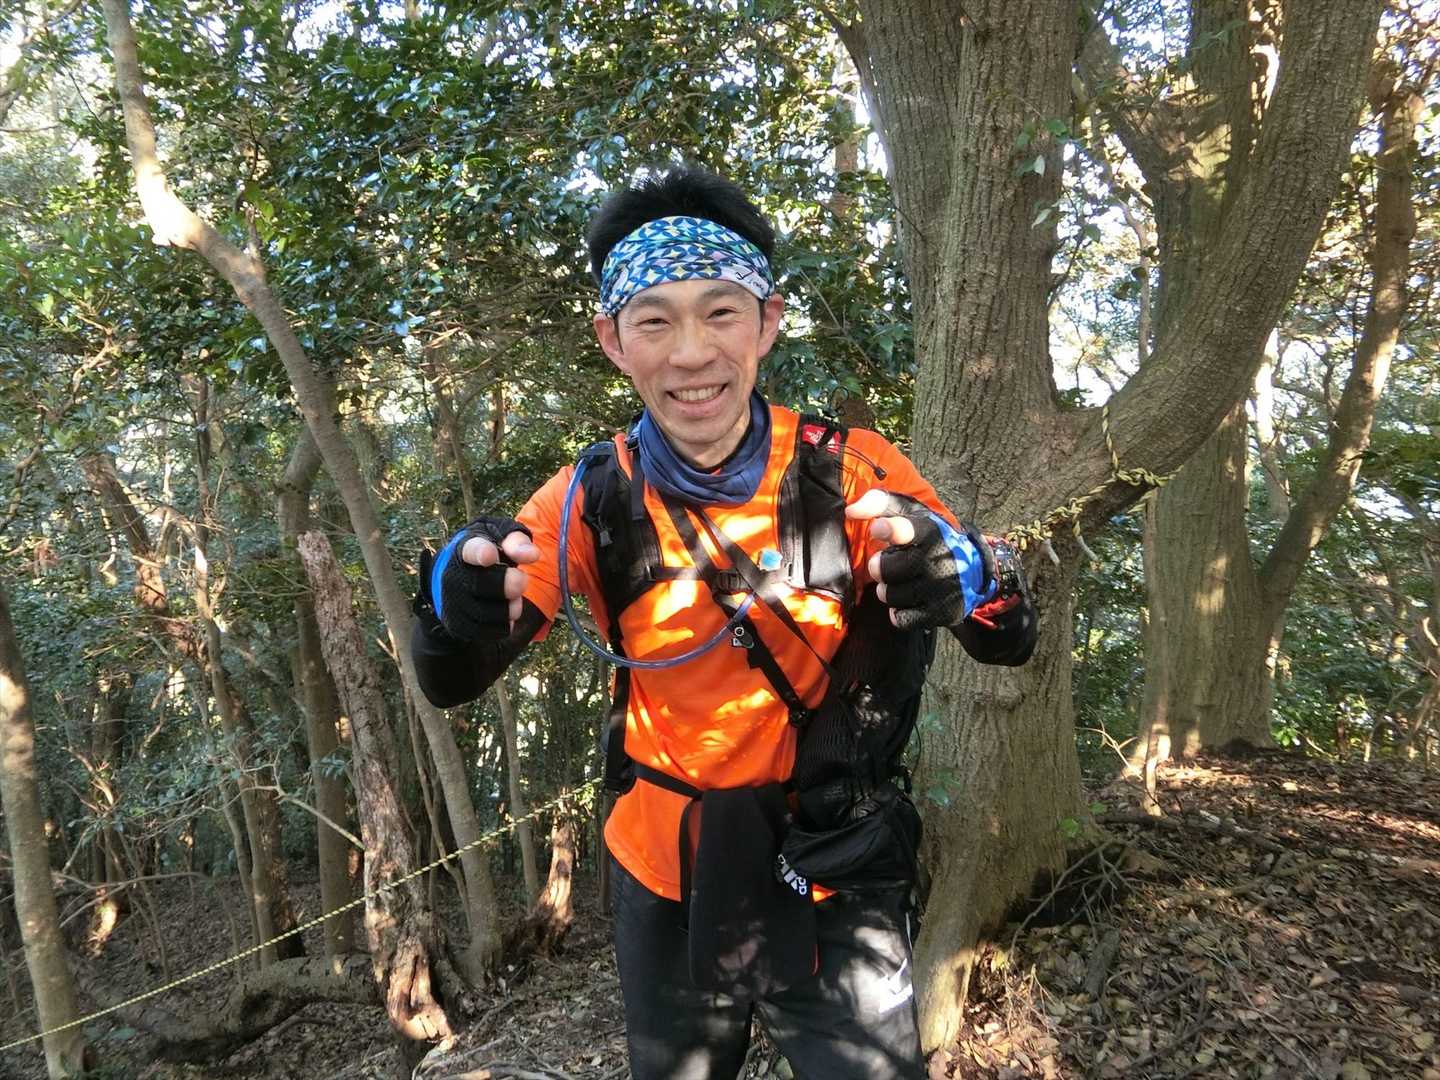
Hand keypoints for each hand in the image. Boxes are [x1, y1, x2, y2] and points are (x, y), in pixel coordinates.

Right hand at [424, 516, 540, 641]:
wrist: (456, 578)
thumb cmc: (485, 551)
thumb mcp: (498, 537)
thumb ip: (516, 540)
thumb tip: (532, 555)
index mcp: (464, 549)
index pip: (470, 550)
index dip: (481, 553)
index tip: (491, 555)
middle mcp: (452, 576)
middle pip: (483, 584)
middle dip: (509, 584)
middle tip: (522, 580)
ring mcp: (453, 603)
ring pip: (490, 612)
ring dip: (512, 606)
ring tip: (514, 597)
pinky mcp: (459, 626)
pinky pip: (493, 631)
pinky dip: (506, 623)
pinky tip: (504, 611)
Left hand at [845, 489, 995, 629]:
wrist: (972, 569)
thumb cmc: (928, 537)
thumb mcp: (910, 513)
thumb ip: (878, 504)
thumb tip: (850, 511)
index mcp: (929, 531)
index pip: (907, 530)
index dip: (890, 530)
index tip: (876, 529)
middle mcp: (937, 559)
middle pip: (886, 570)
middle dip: (879, 567)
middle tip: (884, 563)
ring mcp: (941, 588)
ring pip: (890, 595)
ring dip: (886, 590)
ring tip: (897, 581)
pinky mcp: (942, 613)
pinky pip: (902, 619)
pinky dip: (898, 612)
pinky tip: (907, 600)